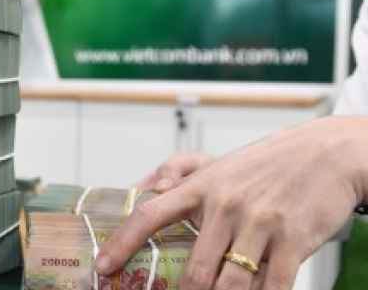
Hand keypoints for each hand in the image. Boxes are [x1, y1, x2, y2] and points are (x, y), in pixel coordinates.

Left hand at [95, 115, 367, 288]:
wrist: (326, 152)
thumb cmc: (266, 164)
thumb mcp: (220, 167)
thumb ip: (181, 179)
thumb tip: (145, 191)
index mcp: (201, 186)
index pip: (149, 215)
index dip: (122, 243)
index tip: (103, 266)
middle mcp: (225, 205)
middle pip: (195, 269)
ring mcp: (260, 223)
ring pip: (230, 284)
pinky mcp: (293, 240)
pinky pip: (273, 286)